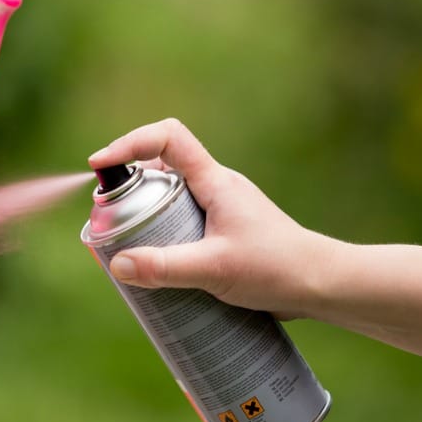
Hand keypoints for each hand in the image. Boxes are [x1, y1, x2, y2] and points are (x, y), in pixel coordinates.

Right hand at [88, 118, 337, 317]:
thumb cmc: (276, 268)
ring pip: (171, 196)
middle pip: (161, 167)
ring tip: (127, 243)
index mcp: (215, 180)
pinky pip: (183, 221)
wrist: (321, 284)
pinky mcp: (224, 232)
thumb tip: (118, 264)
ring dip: (145, 212)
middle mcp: (216, 187)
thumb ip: (165, 267)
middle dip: (128, 186)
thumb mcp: (214, 268)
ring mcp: (221, 208)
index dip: (130, 143)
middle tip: (108, 216)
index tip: (100, 165)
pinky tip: (158, 265)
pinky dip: (162, 233)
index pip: (168, 137)